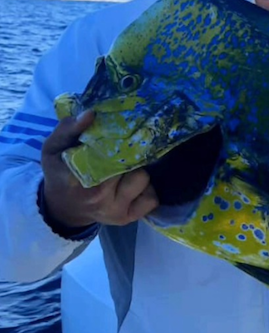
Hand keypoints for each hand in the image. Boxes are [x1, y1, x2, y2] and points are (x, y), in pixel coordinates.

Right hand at [41, 111, 158, 229]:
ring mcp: (116, 210)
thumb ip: (67, 129)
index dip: (119, 142)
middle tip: (126, 150)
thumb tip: (91, 114)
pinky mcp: (129, 218)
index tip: (121, 134)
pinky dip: (147, 189)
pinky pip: (152, 199)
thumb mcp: (52, 149)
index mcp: (79, 178)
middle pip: (132, 166)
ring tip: (126, 168)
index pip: (109, 155)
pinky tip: (133, 184)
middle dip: (131, 155)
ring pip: (144, 180)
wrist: (64, 207)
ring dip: (139, 171)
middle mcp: (99, 197)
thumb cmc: (60, 173)